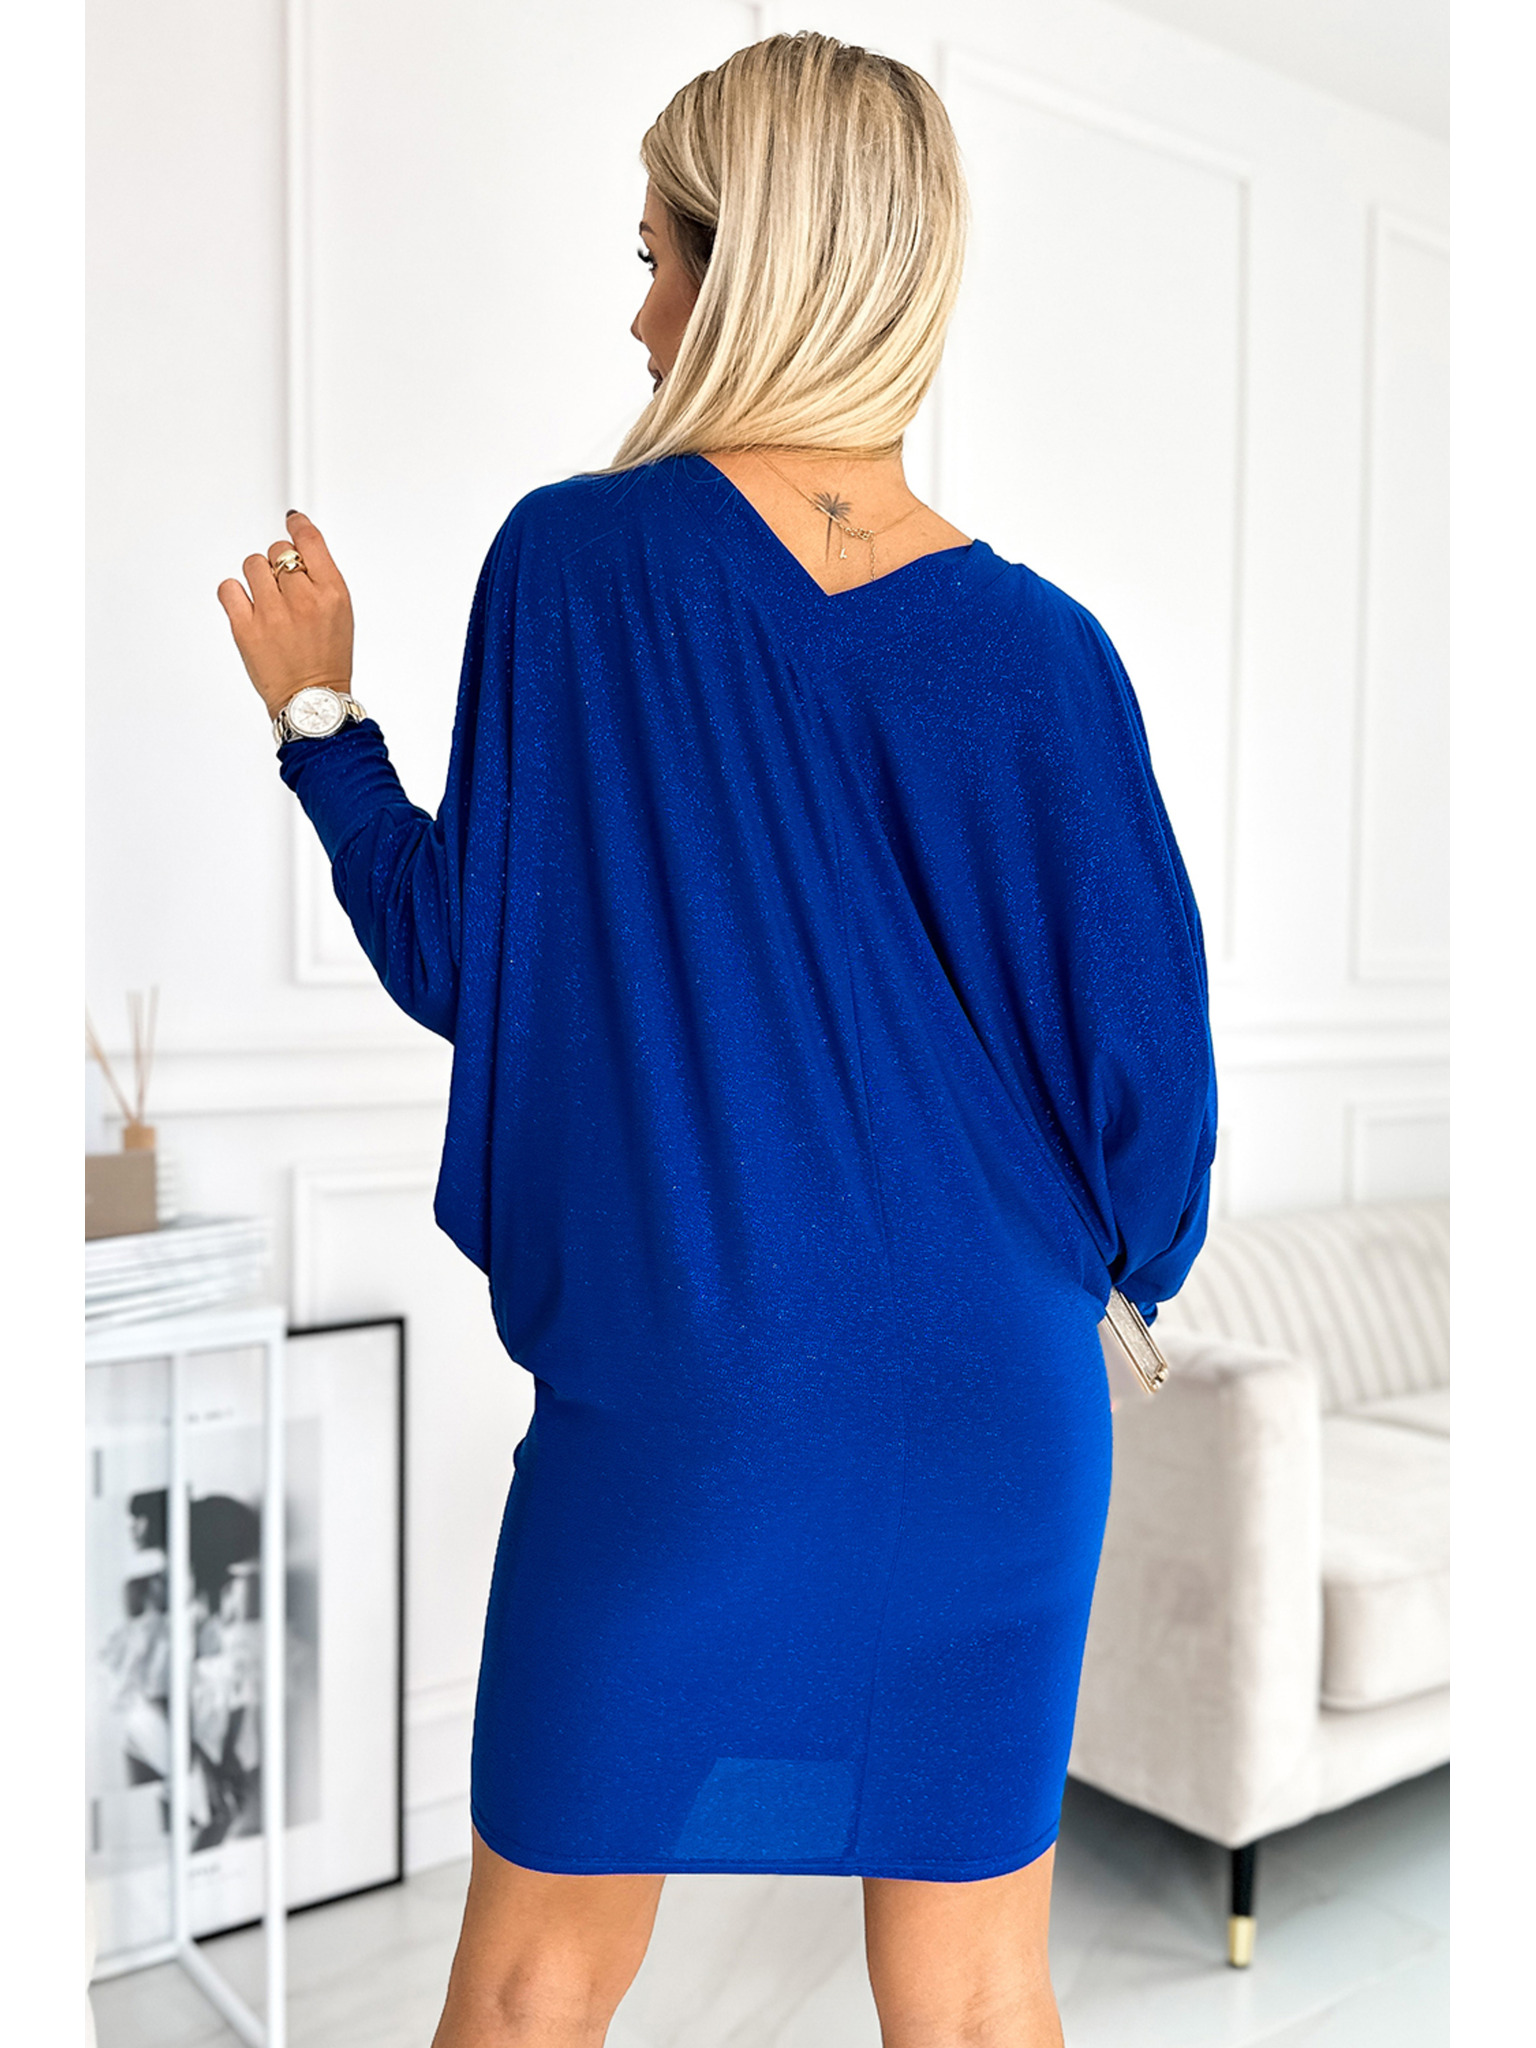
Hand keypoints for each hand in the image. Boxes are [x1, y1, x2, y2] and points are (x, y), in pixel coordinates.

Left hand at [216, 512, 354, 717]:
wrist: (312, 700)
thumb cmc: (327, 660)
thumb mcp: (341, 613)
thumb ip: (321, 579)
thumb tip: (299, 546)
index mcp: (332, 593)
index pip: (310, 541)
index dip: (298, 526)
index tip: (293, 521)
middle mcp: (303, 599)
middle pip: (278, 551)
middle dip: (279, 564)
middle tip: (283, 586)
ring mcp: (272, 613)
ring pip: (252, 564)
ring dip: (257, 577)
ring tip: (267, 599)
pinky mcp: (246, 628)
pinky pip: (229, 588)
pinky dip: (234, 593)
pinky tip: (247, 606)